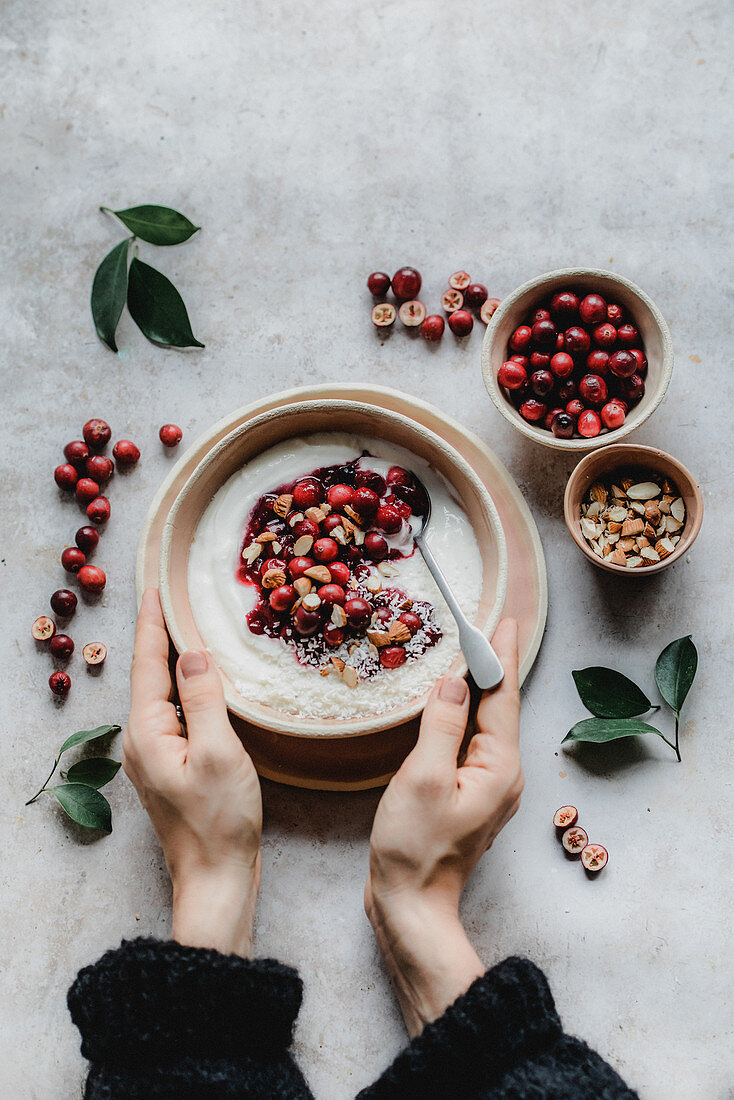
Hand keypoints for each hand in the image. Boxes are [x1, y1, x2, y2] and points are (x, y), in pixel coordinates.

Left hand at [123, 589, 261, 956]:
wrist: (217, 879)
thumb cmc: (220, 821)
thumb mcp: (219, 753)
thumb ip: (203, 700)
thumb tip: (192, 654)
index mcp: (148, 732)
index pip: (147, 664)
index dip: (152, 624)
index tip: (153, 589)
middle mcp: (144, 741)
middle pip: (151, 676)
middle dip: (160, 636)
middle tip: (171, 597)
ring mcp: (157, 757)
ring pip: (164, 696)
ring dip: (174, 662)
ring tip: (186, 628)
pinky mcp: (173, 768)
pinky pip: (176, 715)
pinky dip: (187, 690)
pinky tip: (202, 682)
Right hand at [365, 618, 522, 1034]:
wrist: (411, 907)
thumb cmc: (414, 848)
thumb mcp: (422, 779)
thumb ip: (441, 725)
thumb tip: (453, 682)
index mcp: (499, 767)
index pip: (503, 697)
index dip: (502, 656)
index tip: (507, 621)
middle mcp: (504, 775)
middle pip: (499, 708)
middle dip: (494, 667)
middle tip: (488, 627)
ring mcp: (489, 788)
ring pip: (485, 726)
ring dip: (478, 690)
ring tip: (472, 655)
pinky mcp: (470, 797)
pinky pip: (471, 744)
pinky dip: (464, 716)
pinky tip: (451, 705)